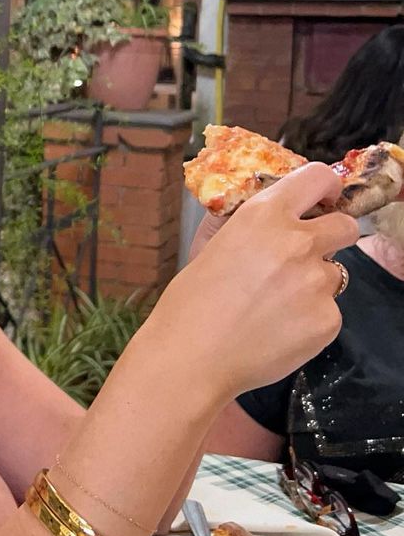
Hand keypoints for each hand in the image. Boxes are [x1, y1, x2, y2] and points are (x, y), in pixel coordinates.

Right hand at [147, 163, 358, 403]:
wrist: (192, 357)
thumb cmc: (190, 302)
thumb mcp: (210, 245)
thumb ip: (245, 222)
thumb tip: (268, 208)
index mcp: (263, 215)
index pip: (317, 177)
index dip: (325, 187)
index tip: (322, 199)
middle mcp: (297, 242)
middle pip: (345, 225)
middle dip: (332, 236)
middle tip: (305, 256)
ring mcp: (317, 282)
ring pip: (335, 274)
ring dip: (313, 285)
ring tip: (275, 305)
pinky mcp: (328, 319)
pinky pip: (330, 311)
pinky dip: (310, 319)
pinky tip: (278, 329)